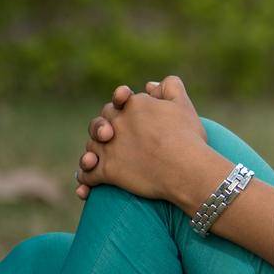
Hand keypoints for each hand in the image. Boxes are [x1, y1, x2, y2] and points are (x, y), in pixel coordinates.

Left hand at [76, 76, 208, 202]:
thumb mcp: (184, 104)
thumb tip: (150, 85)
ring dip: (91, 153)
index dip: (119, 103)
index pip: (119, 100)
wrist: (185, 168)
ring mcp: (108, 148)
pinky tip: (85, 188)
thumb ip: (170, 87)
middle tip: (108, 136)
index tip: (123, 106)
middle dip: (101, 128)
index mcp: (134, 105)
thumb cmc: (188, 137)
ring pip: (92, 148)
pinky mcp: (106, 171)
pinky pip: (89, 175)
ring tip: (92, 161)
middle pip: (100, 122)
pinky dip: (86, 180)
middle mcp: (116, 123)